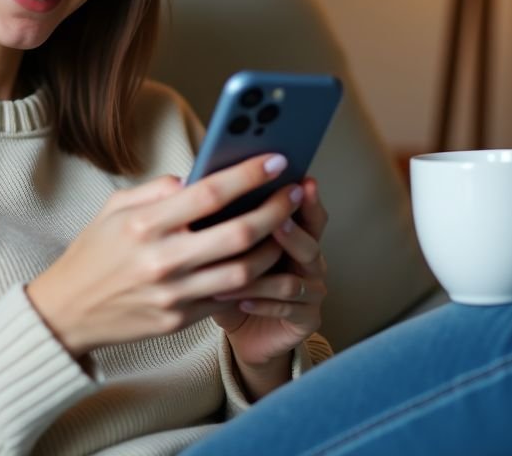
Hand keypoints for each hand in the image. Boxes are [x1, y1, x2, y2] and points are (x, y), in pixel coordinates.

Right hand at [26, 154, 300, 357]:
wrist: (66, 313)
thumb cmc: (93, 253)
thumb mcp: (113, 209)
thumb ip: (157, 191)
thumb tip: (198, 178)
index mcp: (143, 224)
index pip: (209, 193)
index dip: (249, 175)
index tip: (275, 160)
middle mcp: (161, 260)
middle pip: (239, 234)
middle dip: (276, 210)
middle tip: (293, 193)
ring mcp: (173, 294)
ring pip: (243, 271)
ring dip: (273, 247)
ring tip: (284, 228)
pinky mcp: (179, 320)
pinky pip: (227, 297)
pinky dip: (250, 278)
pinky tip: (261, 260)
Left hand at [212, 177, 327, 396]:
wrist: (244, 330)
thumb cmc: (232, 282)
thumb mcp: (225, 249)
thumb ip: (223, 222)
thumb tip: (199, 189)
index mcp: (296, 237)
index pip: (309, 214)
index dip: (309, 200)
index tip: (302, 182)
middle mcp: (310, 262)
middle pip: (311, 244)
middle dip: (293, 233)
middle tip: (278, 222)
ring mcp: (312, 292)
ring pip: (293, 280)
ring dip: (261, 276)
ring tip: (235, 271)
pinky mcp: (307, 319)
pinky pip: (287, 309)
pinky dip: (262, 303)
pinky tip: (240, 300)